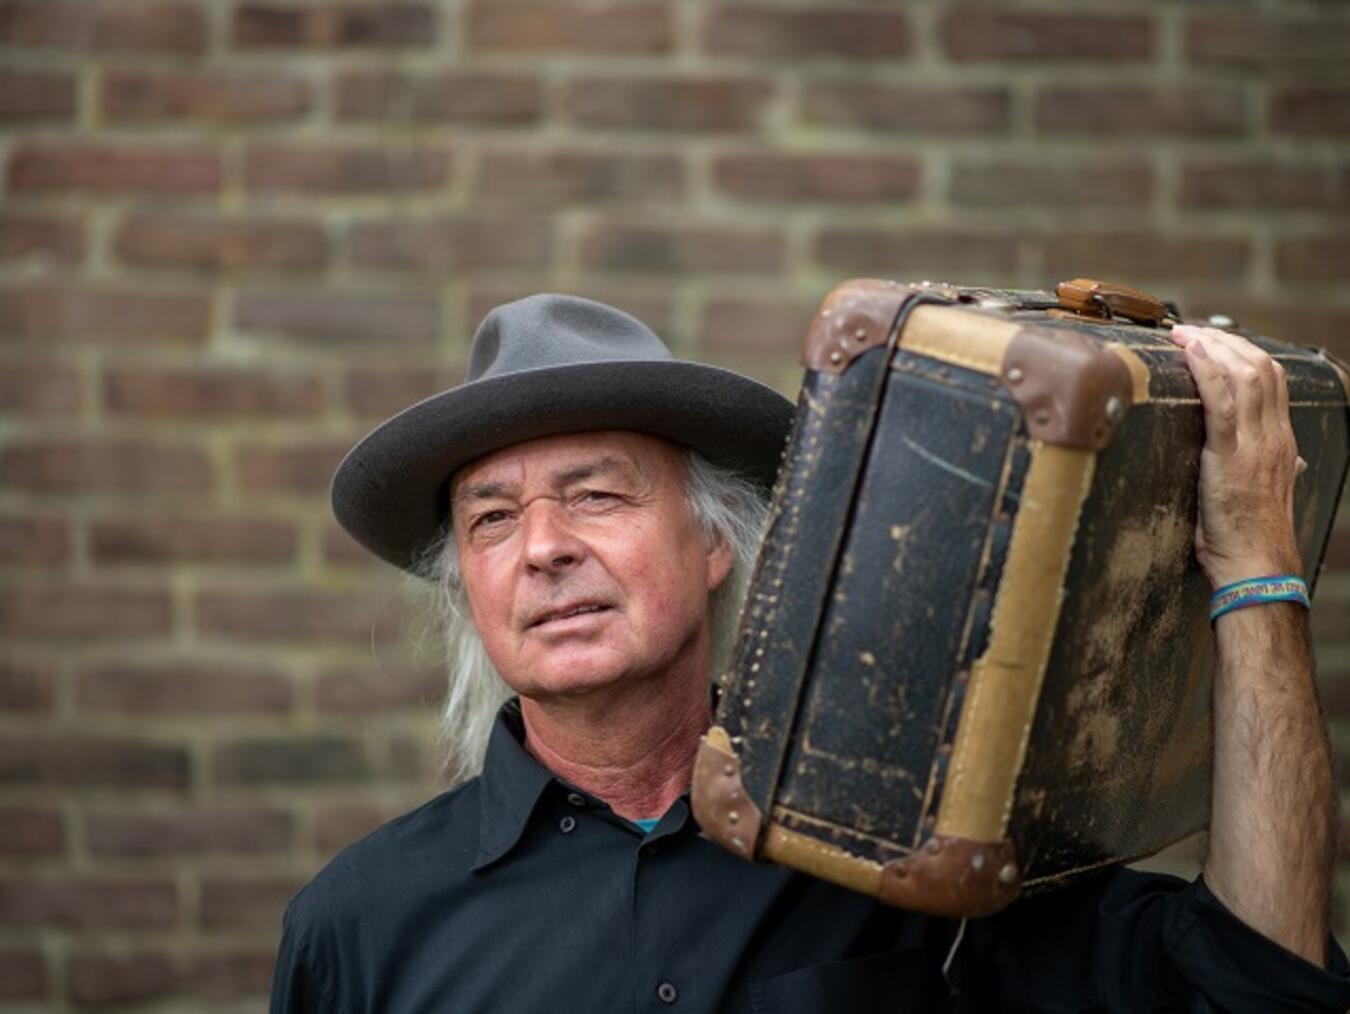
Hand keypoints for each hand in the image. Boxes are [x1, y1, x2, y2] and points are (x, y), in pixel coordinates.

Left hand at [1166, 325, 1303, 589]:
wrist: (1255, 566)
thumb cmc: (1249, 536)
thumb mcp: (1263, 493)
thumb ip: (1271, 469)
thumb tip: (1286, 460)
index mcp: (1280, 441)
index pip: (1271, 380)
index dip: (1242, 352)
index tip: (1212, 341)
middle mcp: (1273, 435)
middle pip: (1260, 367)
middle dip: (1224, 340)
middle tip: (1188, 330)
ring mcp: (1255, 443)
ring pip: (1245, 375)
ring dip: (1211, 347)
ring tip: (1182, 334)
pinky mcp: (1231, 455)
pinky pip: (1222, 401)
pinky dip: (1206, 370)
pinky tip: (1189, 352)